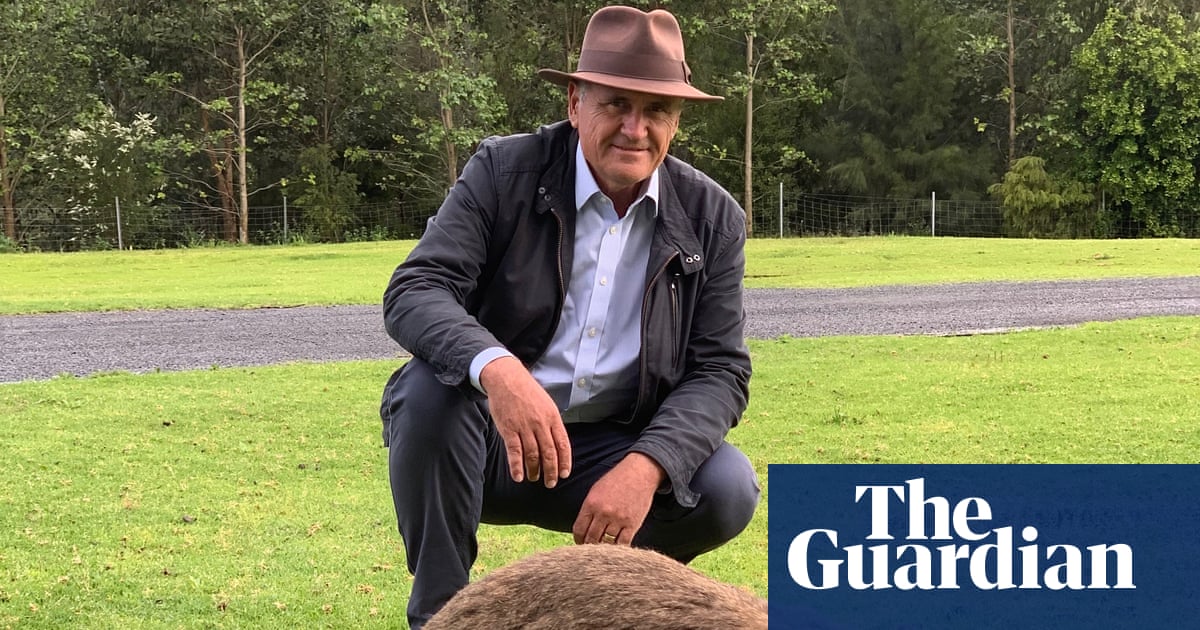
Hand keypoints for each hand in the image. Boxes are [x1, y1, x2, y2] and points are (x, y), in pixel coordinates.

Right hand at [480, 355, 571, 486]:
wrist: (507, 378)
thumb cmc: (528, 392)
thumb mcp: (547, 404)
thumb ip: (552, 423)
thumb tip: (557, 442)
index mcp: (552, 417)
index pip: (562, 444)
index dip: (564, 461)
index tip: (564, 474)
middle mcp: (540, 423)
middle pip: (549, 453)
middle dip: (551, 471)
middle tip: (551, 483)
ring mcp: (524, 426)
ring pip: (532, 455)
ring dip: (534, 470)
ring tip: (534, 478)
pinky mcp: (508, 429)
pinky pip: (514, 451)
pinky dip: (516, 466)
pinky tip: (518, 477)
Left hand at [573, 452, 663, 545]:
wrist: (639, 474)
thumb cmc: (616, 480)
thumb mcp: (596, 490)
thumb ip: (588, 509)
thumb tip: (582, 529)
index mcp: (591, 504)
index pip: (579, 529)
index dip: (578, 539)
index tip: (580, 542)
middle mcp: (603, 513)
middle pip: (591, 538)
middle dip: (589, 545)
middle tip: (590, 548)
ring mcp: (618, 520)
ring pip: (605, 543)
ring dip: (603, 548)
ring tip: (602, 549)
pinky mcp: (632, 524)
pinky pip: (622, 544)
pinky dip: (617, 548)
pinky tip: (615, 547)